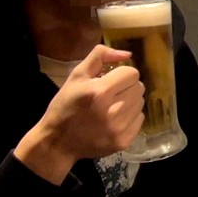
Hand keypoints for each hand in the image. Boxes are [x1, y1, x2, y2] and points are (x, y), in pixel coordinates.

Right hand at [14, 45, 144, 183]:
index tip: (110, 80)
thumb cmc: (65, 106)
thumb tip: (127, 54)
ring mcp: (119, 128)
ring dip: (129, 101)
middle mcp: (112, 110)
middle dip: (126, 86)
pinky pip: (140, 119)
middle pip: (139, 87)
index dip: (121, 74)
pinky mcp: (124, 142)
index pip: (132, 73)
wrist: (57, 142)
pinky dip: (130, 117)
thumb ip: (100, 57)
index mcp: (100, 92)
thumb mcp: (76, 76)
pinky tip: (114, 120)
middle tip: (110, 94)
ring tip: (111, 106)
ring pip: (140, 103)